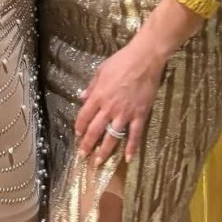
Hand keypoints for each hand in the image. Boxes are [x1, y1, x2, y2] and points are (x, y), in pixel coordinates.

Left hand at [75, 37, 166, 163]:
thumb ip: (91, 86)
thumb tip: (81, 97)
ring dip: (104, 151)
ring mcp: (125, 113)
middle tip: (83, 156)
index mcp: (98, 96)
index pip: (84, 116)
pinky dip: (131, 147)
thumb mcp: (100, 70)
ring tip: (98, 162)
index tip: (77, 135)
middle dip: (87, 145)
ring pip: (112, 136)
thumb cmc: (122, 61)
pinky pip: (134, 134)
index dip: (79, 127)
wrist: (144, 59)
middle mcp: (109, 108)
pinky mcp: (140, 114)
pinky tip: (127, 158)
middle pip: (95, 130)